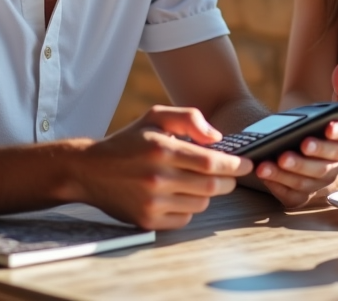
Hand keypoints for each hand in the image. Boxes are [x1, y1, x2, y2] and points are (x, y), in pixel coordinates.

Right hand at [73, 105, 251, 229]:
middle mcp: (157, 178)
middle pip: (211, 186)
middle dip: (227, 180)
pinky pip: (185, 219)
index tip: (248, 164)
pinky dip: (189, 208)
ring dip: (206, 194)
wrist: (89, 170)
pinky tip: (178, 195)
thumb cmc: (128, 140)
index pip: (211, 162)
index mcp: (162, 149)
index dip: (235, 165)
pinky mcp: (147, 221)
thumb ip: (189, 119)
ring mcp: (152, 202)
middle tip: (228, 174)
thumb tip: (217, 138)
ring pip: (201, 204)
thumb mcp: (155, 116)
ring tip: (195, 181)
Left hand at [257, 61, 337, 207]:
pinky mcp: (312, 189)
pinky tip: (266, 177)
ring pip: (310, 181)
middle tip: (286, 153)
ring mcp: (328, 177)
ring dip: (289, 175)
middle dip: (306, 160)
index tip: (327, 128)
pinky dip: (282, 189)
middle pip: (326, 165)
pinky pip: (298, 195)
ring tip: (267, 165)